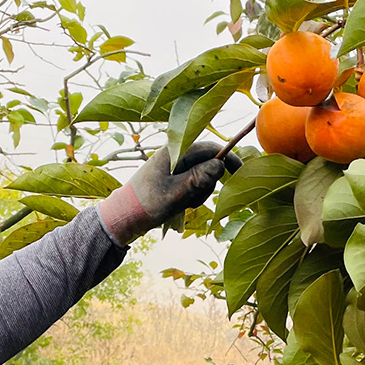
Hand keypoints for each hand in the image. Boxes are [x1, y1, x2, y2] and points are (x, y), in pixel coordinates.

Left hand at [98, 142, 242, 245]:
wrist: (124, 217)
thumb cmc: (146, 204)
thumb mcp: (175, 194)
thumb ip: (198, 179)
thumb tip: (220, 165)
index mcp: (175, 151)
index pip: (210, 148)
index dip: (228, 158)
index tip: (241, 173)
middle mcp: (176, 155)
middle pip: (209, 162)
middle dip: (210, 182)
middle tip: (197, 200)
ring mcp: (175, 167)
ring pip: (203, 175)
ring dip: (202, 191)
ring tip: (187, 204)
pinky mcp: (174, 178)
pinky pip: (194, 183)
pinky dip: (194, 195)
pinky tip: (184, 205)